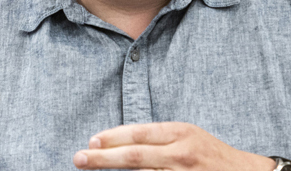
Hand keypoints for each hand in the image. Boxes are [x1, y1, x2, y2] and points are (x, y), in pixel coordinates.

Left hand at [73, 122, 276, 169]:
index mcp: (181, 132)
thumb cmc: (210, 153)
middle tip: (79, 159)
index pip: (139, 133)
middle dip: (103, 158)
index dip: (113, 137)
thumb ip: (158, 139)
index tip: (92, 142)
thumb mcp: (187, 135)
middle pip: (135, 155)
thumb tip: (121, 143)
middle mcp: (181, 153)